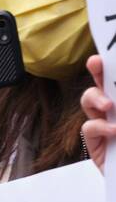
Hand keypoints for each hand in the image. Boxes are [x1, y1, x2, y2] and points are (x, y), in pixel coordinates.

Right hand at [80, 54, 113, 174]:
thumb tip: (113, 102)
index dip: (112, 66)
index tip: (106, 56)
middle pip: (103, 83)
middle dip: (98, 70)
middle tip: (96, 62)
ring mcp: (106, 125)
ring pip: (90, 100)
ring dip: (96, 98)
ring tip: (109, 106)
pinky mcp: (96, 145)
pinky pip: (89, 127)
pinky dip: (100, 126)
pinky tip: (114, 131)